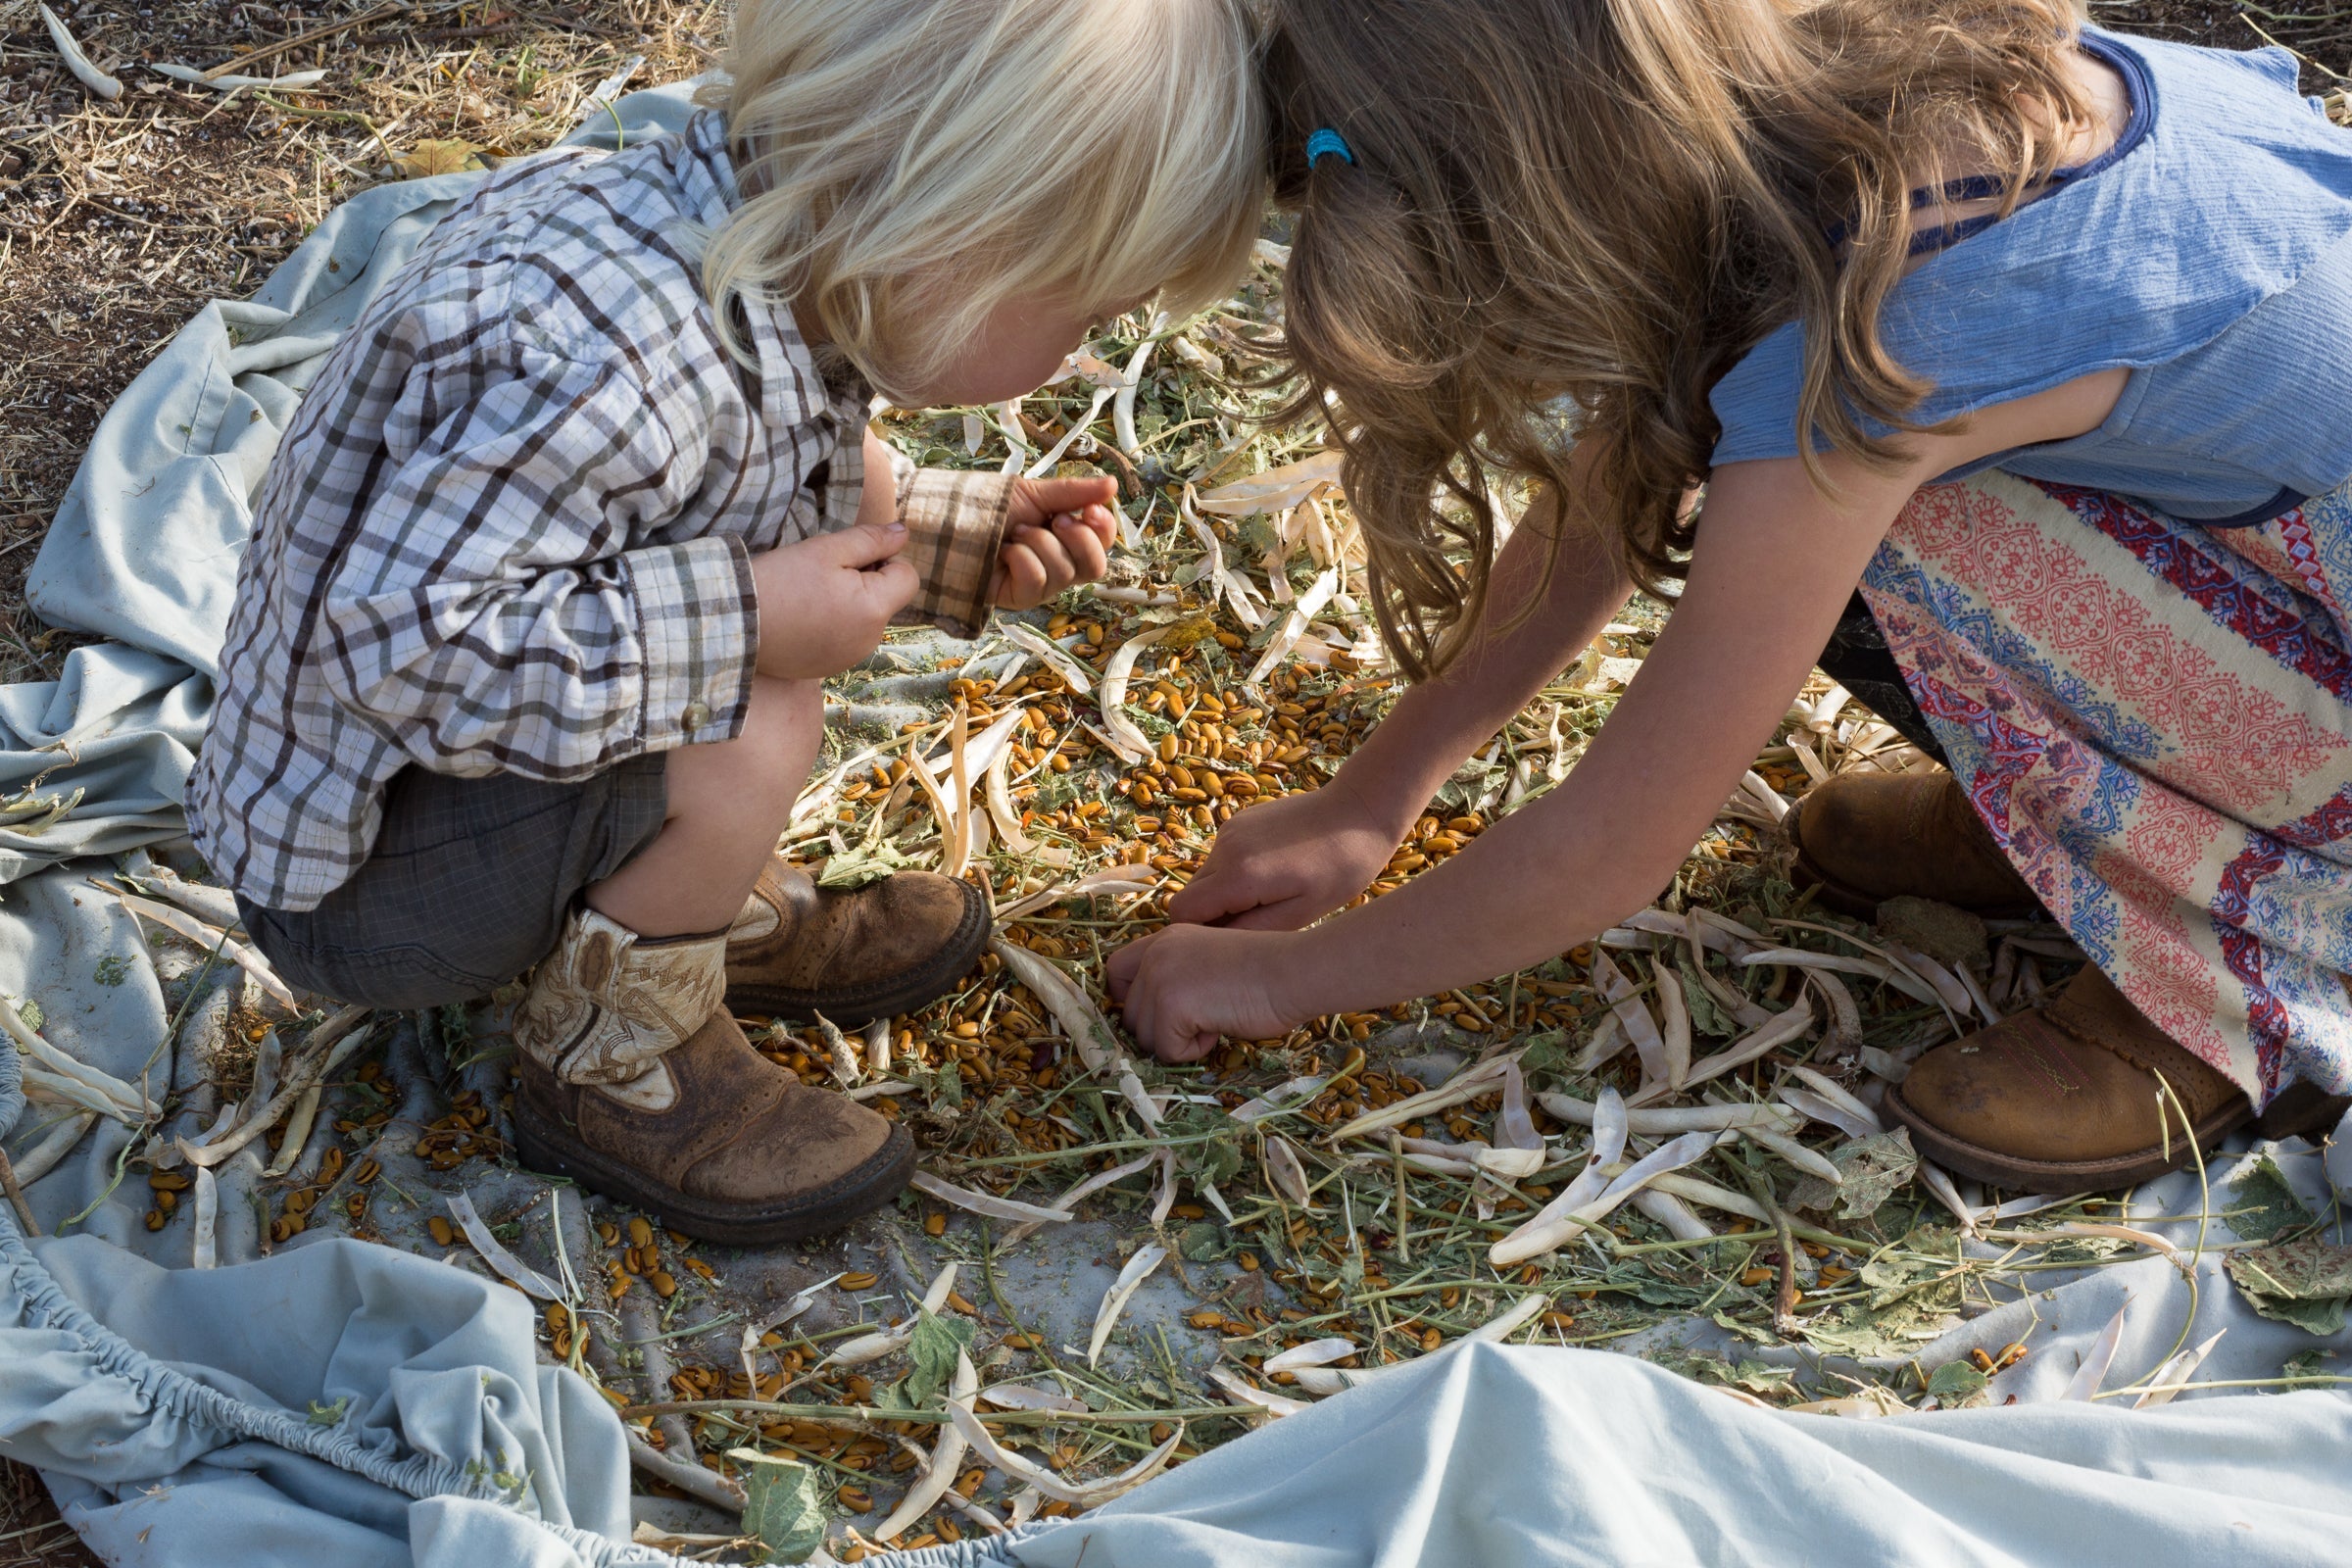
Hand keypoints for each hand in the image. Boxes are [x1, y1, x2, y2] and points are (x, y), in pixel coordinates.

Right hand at [750, 521, 919, 679]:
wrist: (734, 623)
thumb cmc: (780, 580)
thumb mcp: (826, 550)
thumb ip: (870, 540)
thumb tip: (903, 534)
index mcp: (875, 609)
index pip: (908, 576)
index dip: (885, 559)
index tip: (849, 556)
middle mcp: (870, 640)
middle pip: (886, 598)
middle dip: (865, 581)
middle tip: (822, 574)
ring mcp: (850, 658)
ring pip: (865, 619)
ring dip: (848, 603)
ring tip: (807, 597)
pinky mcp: (828, 668)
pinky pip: (844, 639)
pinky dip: (831, 626)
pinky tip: (800, 618)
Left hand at [992, 476, 1118, 608]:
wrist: (951, 519)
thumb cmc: (991, 507)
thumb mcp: (1035, 494)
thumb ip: (1074, 492)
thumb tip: (1113, 485)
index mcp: (1068, 538)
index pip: (1104, 543)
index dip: (1104, 528)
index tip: (1090, 510)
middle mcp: (1060, 565)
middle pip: (1095, 566)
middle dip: (1078, 539)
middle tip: (1055, 521)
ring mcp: (1041, 585)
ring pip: (1064, 572)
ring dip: (1039, 543)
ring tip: (1016, 532)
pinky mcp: (1020, 598)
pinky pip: (1037, 580)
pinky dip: (1021, 559)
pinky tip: (1004, 551)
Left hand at [1106, 924, 1304, 1061]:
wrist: (1291, 971)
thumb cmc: (1265, 973)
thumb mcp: (1208, 963)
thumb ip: (1178, 978)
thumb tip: (1153, 1020)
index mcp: (1164, 939)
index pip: (1115, 972)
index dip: (1128, 1000)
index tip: (1158, 1015)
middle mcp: (1154, 954)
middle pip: (1130, 1015)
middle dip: (1162, 1030)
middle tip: (1203, 1019)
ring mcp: (1159, 977)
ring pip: (1145, 1038)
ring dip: (1179, 1041)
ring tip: (1215, 1018)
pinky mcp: (1170, 1005)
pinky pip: (1166, 1051)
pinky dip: (1193, 1051)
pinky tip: (1219, 1026)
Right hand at [1165, 783, 1403, 930]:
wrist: (1360, 810)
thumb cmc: (1341, 869)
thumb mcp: (1302, 914)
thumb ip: (1251, 931)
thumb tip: (1214, 945)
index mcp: (1239, 875)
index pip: (1182, 912)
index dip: (1199, 932)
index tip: (1232, 941)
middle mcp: (1225, 848)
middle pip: (1190, 894)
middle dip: (1212, 915)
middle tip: (1256, 924)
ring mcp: (1231, 830)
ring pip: (1206, 876)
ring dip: (1226, 893)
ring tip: (1270, 897)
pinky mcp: (1240, 820)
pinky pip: (1222, 858)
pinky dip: (1236, 873)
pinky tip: (1274, 873)